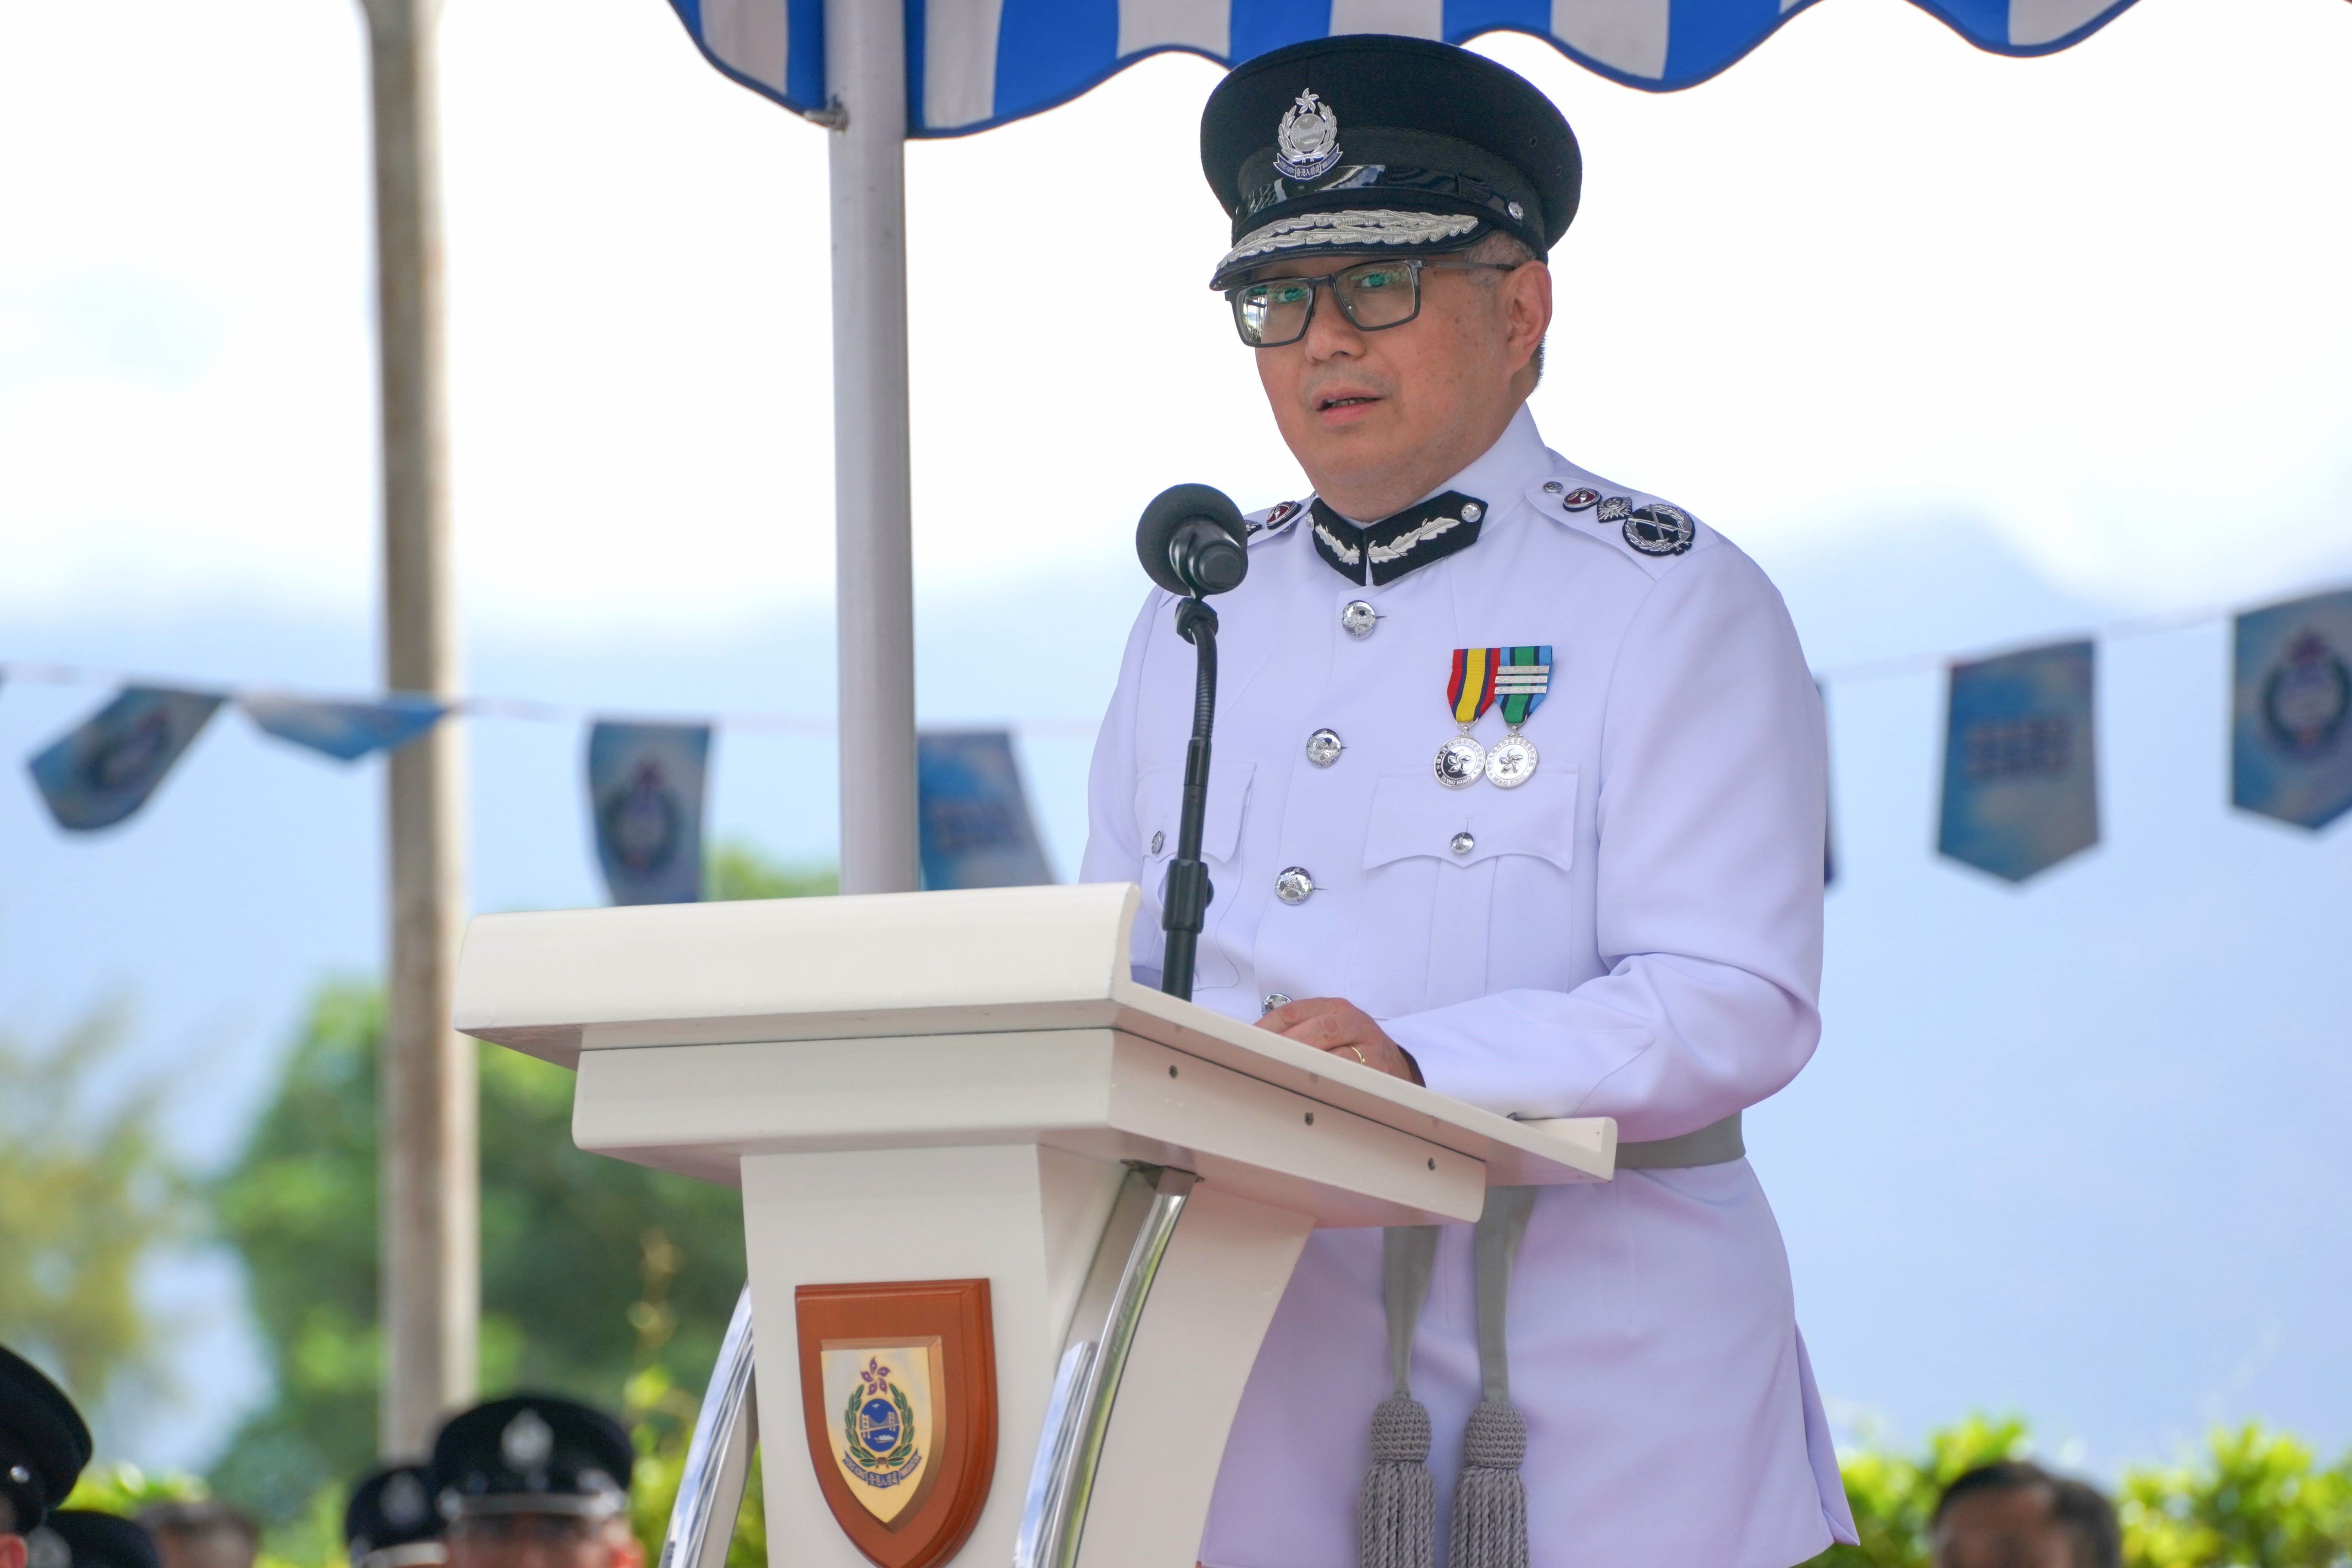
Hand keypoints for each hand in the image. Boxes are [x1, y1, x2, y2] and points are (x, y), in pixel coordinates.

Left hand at [1254, 997, 1422, 1083]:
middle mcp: (1352, 1021)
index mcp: (1334, 1008)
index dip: (1266, 1028)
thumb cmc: (1355, 1049)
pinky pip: (1349, 1076)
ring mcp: (1368, 1045)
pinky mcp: (1378, 1070)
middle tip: (1259, 1059)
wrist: (1398, 1068)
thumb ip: (1300, 1032)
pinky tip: (1309, 1089)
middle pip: (1313, 1029)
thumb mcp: (1330, 1031)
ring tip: (1279, 1074)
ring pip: (1332, 1053)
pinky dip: (1328, 1081)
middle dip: (1284, 1045)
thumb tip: (1256, 1045)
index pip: (1292, 1012)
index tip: (1245, 1043)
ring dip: (1304, 1065)